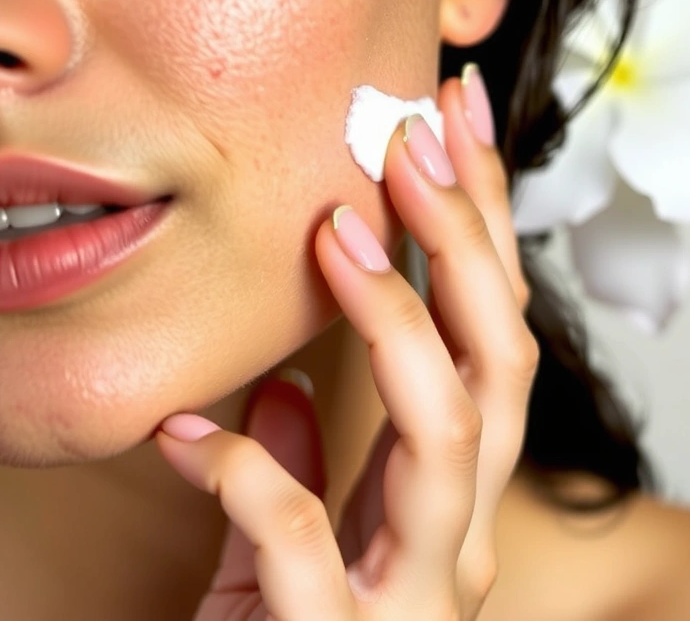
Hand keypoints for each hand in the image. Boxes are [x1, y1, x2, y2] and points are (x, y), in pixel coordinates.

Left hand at [155, 65, 537, 619]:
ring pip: (449, 431)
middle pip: (501, 362)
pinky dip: (247, 473)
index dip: (485, 222)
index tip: (457, 117)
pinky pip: (306, 540)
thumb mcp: (311, 540)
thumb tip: (290, 389)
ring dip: (395, 318)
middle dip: (465, 239)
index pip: (494, 332)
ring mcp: (418, 593)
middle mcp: (465, 534)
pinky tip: (188, 433)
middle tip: (412, 136)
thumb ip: (315, 465)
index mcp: (457, 495)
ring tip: (338, 232)